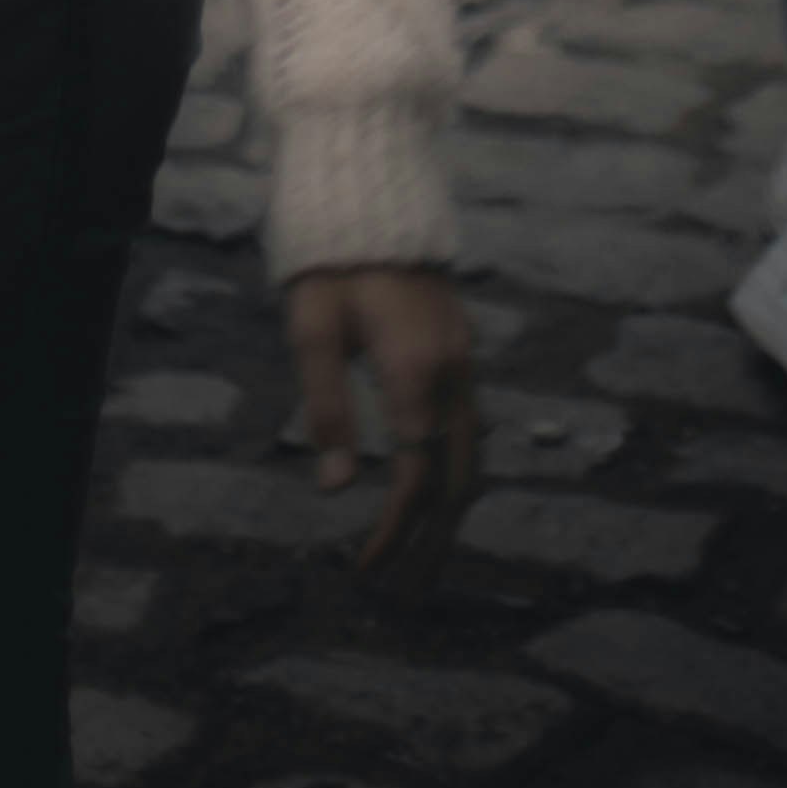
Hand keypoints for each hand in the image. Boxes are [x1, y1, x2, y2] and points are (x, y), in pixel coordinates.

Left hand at [283, 263, 476, 582]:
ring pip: (474, 456)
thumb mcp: (312, 329)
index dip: (393, 532)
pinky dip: (457, 474)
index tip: (364, 571)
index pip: (415, 476)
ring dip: (451, 513)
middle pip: (459, 478)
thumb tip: (338, 488)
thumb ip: (327, 407)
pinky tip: (434, 496)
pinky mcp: (461, 349)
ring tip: (423, 561)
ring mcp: (464, 358)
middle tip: (404, 594)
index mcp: (415, 371)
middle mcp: (452, 370)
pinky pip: (472, 428)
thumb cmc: (330, 262)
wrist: (371, 193)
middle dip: (435, 542)